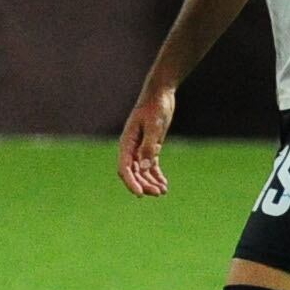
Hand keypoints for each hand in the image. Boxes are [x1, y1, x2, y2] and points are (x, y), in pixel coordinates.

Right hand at [117, 81, 177, 197]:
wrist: (160, 94)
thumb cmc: (155, 107)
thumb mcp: (154, 126)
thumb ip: (149, 146)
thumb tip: (144, 167)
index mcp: (126, 142)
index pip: (124, 167)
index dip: (131, 182)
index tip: (140, 194)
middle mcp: (131, 147)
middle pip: (133, 172)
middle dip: (144, 184)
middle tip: (158, 193)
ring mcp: (140, 147)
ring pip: (142, 171)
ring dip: (150, 182)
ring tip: (163, 192)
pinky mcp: (150, 146)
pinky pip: (151, 165)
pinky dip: (156, 175)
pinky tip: (164, 184)